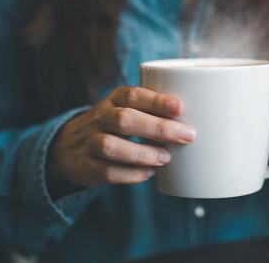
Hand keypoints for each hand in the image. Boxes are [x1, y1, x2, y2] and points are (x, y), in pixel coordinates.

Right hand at [47, 86, 195, 187]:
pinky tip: (149, 174)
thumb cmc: (114, 125)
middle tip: (186, 136)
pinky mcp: (86, 166)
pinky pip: (106, 171)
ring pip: (112, 146)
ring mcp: (90, 142)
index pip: (133, 95)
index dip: (157, 100)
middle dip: (158, 128)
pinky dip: (130, 174)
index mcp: (114, 99)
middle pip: (125, 119)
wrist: (68, 146)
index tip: (180, 107)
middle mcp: (100, 118)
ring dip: (143, 153)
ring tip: (166, 158)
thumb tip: (200, 117)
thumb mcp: (127, 109)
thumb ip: (153, 111)